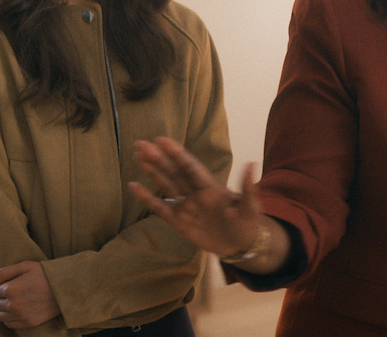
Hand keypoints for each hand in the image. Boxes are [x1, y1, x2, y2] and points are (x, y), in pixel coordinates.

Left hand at [0, 261, 60, 328]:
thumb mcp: (25, 266)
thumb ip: (4, 272)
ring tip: (11, 302)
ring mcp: (20, 315)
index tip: (1, 286)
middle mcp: (13, 304)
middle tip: (6, 294)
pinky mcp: (27, 323)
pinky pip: (9, 324)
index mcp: (10, 289)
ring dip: (1, 309)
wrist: (65, 287)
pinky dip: (9, 318)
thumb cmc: (45, 274)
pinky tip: (16, 311)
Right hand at [129, 138, 262, 259]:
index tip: (162, 140)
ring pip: (166, 185)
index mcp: (211, 187)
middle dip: (158, 158)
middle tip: (141, 144)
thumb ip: (248, 187)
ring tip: (138, 155)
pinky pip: (160, 208)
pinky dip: (147, 198)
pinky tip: (134, 186)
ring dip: (152, 171)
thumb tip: (252, 164)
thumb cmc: (248, 223)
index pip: (190, 167)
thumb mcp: (250, 206)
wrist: (242, 245)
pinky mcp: (180, 222)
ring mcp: (186, 206)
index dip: (177, 154)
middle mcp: (196, 193)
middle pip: (174, 172)